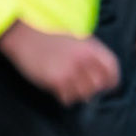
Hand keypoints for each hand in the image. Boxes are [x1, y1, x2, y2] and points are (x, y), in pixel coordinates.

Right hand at [0, 21, 118, 105]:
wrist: (24, 36)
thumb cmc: (50, 38)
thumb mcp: (77, 39)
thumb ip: (92, 54)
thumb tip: (104, 74)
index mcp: (90, 48)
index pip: (112, 69)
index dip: (112, 80)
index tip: (107, 85)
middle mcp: (83, 60)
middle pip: (99, 85)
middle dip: (93, 89)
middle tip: (83, 87)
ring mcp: (70, 71)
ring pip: (84, 94)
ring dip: (78, 93)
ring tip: (68, 86)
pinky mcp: (56, 80)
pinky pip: (68, 98)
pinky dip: (65, 97)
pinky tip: (58, 88)